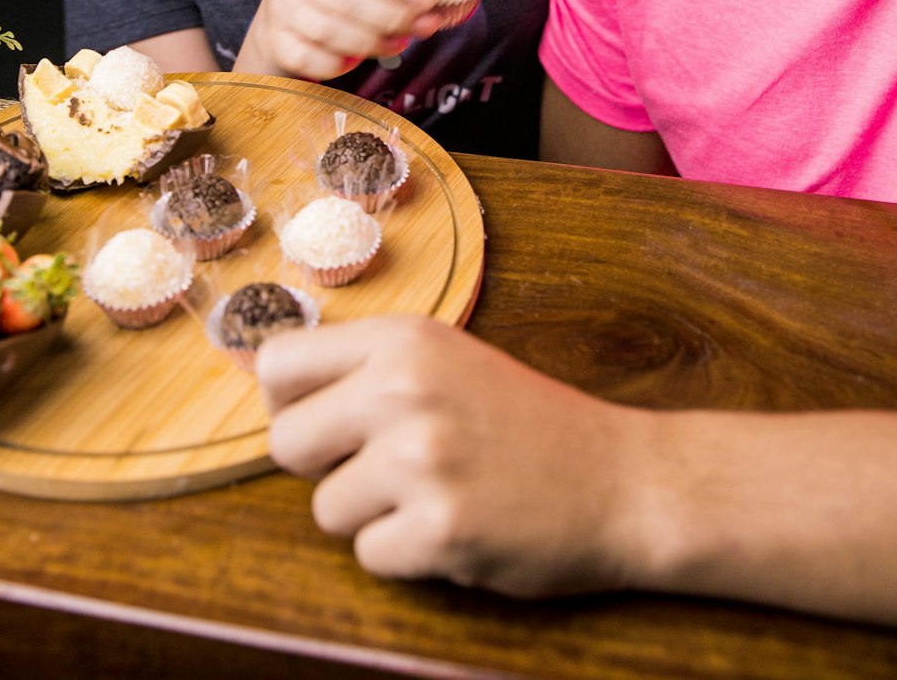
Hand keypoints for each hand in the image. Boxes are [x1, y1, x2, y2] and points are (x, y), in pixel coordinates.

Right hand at [235, 0, 439, 81]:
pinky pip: (310, 58)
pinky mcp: (275, 42)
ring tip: (400, 43)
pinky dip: (339, 63)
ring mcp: (278, 7)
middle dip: (392, 16)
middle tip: (424, 26)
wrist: (289, 13)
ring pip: (328, 30)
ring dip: (373, 42)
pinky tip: (358, 60)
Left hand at [258, 315, 647, 595]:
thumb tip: (274, 389)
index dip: (287, 402)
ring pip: (325, 509)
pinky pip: (370, 556)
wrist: (621, 479)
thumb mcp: (448, 360)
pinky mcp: (439, 528)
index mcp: (403, 340)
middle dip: (321, 467)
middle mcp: (404, 389)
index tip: (318, 421)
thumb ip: (369, 367)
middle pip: (285, 442)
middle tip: (380, 468)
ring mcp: (421, 459)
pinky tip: (455, 527)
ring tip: (433, 494)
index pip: (280, 362)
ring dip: (370, 516)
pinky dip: (405, 554)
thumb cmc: (528, 423)